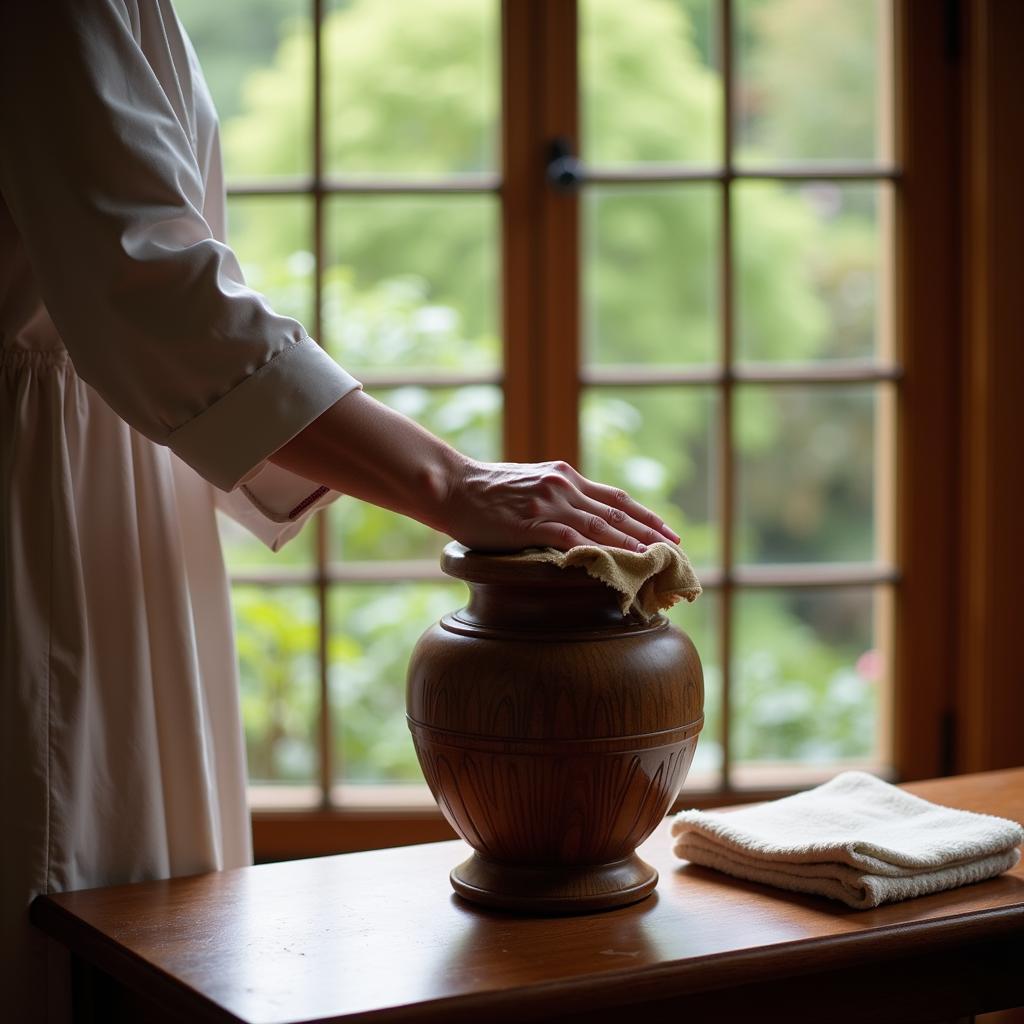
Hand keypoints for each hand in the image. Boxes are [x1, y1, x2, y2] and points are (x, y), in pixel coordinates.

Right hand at [440, 457, 680, 552]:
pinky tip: (616, 563)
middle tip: (676, 548)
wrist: (451, 485)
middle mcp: (563, 486)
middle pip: (617, 511)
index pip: (615, 497)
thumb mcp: (527, 485)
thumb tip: (574, 522)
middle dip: (650, 531)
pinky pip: (572, 539)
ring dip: (633, 543)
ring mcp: (549, 504)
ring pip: (602, 525)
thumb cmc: (483, 492)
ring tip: (656, 559)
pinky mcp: (532, 523)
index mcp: (564, 476)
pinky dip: (598, 551)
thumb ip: (554, 499)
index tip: (668, 530)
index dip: (645, 515)